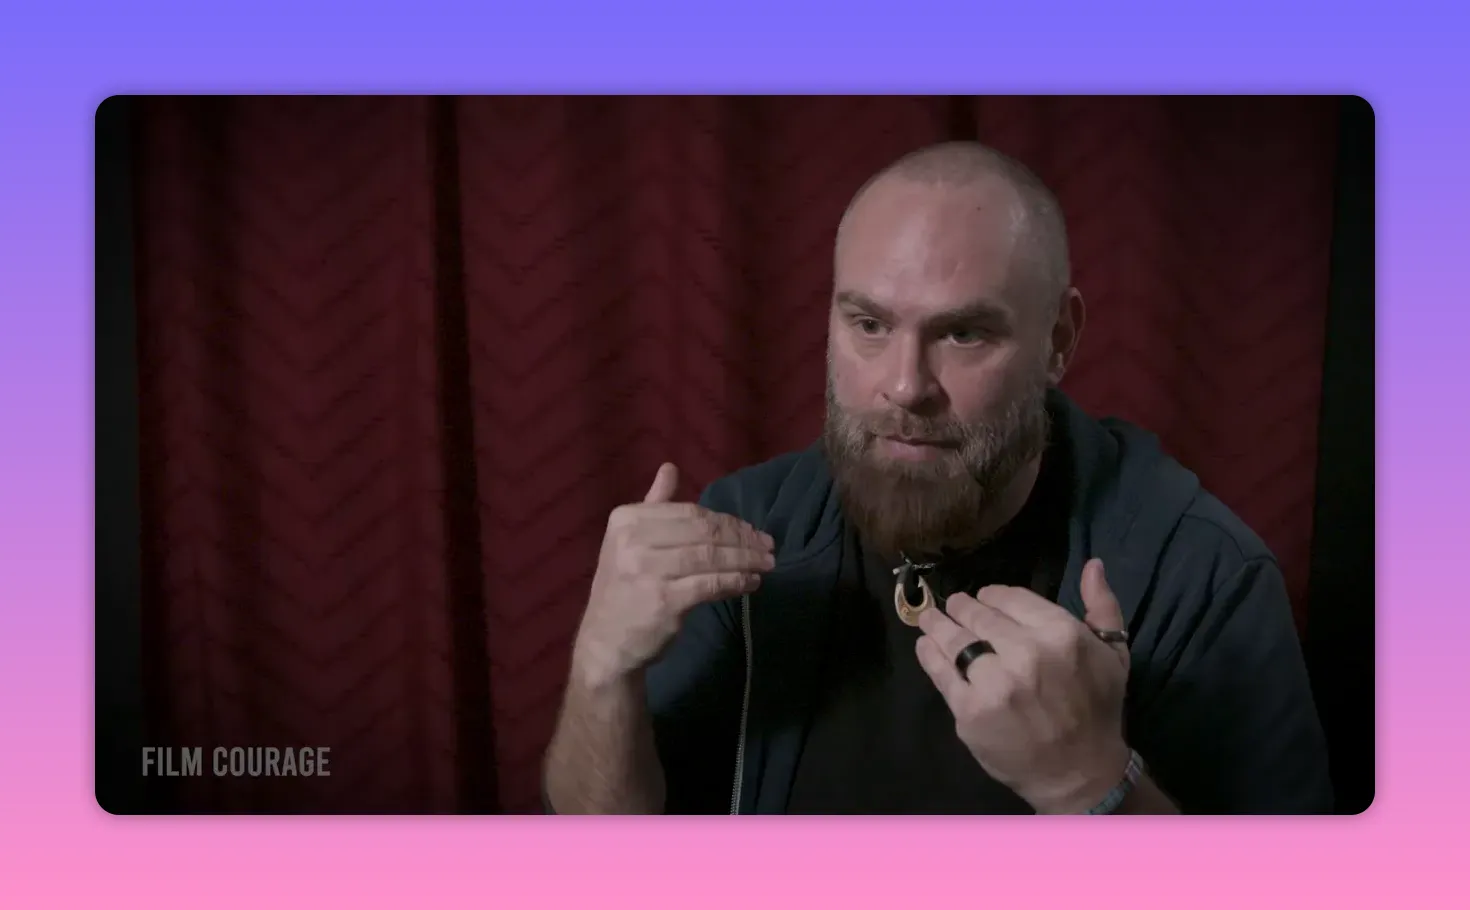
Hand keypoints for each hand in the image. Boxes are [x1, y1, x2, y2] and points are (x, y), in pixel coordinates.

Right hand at [572, 463, 775, 688]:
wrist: (605, 643)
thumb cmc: (623, 590)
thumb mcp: (628, 541)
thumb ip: (653, 505)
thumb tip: (670, 467)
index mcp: (626, 519)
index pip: (690, 513)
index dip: (727, 521)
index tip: (752, 531)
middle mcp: (634, 540)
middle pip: (704, 532)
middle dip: (742, 538)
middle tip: (768, 546)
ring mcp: (648, 570)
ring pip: (712, 557)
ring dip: (746, 560)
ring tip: (767, 564)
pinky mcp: (665, 600)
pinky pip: (712, 584)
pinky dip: (737, 582)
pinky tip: (751, 583)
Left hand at [914, 558, 1131, 813]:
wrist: (1079, 773)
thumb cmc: (1097, 711)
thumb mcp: (1114, 655)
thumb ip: (1102, 607)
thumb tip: (1092, 565)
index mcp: (1061, 634)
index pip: (1011, 597)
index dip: (992, 595)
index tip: (984, 598)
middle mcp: (1026, 653)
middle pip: (978, 615)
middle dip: (962, 607)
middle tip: (955, 605)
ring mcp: (994, 683)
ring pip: (954, 639)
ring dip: (937, 623)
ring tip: (929, 618)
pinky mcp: (970, 710)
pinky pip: (941, 672)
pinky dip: (929, 654)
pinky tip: (925, 645)